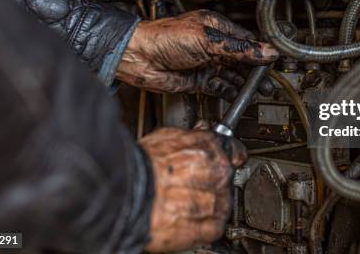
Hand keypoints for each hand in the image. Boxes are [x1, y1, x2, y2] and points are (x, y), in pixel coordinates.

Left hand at [116, 10, 277, 98]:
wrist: (138, 57)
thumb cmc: (164, 38)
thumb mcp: (207, 40)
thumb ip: (238, 49)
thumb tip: (265, 51)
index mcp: (215, 27)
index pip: (245, 39)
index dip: (260, 50)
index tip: (274, 61)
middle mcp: (211, 44)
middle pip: (241, 58)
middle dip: (255, 71)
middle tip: (269, 82)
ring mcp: (205, 62)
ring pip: (231, 74)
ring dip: (244, 83)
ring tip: (259, 91)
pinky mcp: (197, 79)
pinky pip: (219, 86)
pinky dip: (229, 91)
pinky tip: (239, 95)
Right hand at [139, 127, 245, 251]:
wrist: (128, 194)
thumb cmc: (141, 167)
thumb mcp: (166, 137)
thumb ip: (190, 137)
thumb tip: (200, 131)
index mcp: (209, 148)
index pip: (231, 151)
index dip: (225, 157)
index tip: (224, 161)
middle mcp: (217, 173)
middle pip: (225, 179)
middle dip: (211, 183)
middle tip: (189, 186)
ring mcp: (215, 200)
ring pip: (221, 204)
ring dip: (207, 206)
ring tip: (183, 205)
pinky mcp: (207, 227)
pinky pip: (215, 227)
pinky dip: (204, 227)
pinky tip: (188, 221)